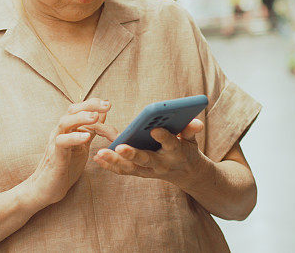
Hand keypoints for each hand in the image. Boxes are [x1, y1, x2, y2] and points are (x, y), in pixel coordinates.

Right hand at [21, 98, 114, 209]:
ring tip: (95, 117)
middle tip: (106, 105)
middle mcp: (60, 132)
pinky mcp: (54, 156)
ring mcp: (55, 142)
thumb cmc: (65, 167)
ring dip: (81, 117)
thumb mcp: (82, 146)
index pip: (79, 109)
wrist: (46, 188)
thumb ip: (90, 131)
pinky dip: (74, 138)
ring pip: (65, 122)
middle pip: (72, 110)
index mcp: (68, 129)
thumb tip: (101, 115)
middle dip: (90, 105)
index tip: (109, 104)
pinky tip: (86, 137)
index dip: (94, 105)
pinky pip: (61, 142)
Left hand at [92, 119, 207, 187]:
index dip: (163, 137)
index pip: (171, 144)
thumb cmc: (187, 150)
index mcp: (176, 153)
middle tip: (120, 147)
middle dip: (133, 154)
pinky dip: (111, 166)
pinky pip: (124, 171)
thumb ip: (190, 130)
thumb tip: (196, 122)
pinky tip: (97, 158)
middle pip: (146, 159)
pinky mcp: (141, 173)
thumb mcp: (192, 140)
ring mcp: (150, 171)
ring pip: (132, 168)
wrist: (187, 174)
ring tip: (101, 153)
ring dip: (115, 161)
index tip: (155, 129)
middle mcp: (162, 164)